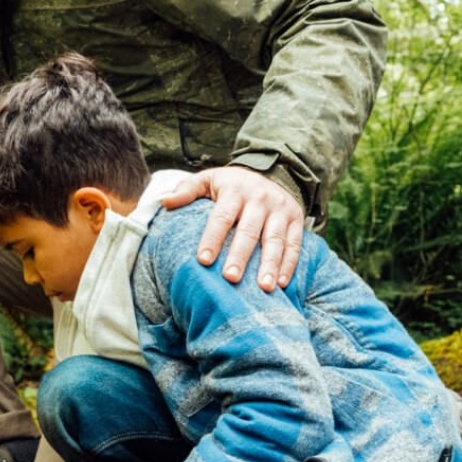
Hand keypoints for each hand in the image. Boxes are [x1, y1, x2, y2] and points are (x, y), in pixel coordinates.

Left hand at [162, 166, 304, 290]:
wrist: (270, 174)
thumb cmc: (230, 186)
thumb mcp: (208, 180)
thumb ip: (187, 190)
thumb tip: (165, 201)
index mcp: (235, 190)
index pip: (221, 217)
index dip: (213, 238)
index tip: (203, 260)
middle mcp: (260, 199)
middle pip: (249, 231)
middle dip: (240, 255)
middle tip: (231, 278)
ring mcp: (280, 209)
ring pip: (274, 240)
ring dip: (269, 264)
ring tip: (263, 287)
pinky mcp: (296, 219)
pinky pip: (294, 244)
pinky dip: (289, 264)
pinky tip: (281, 284)